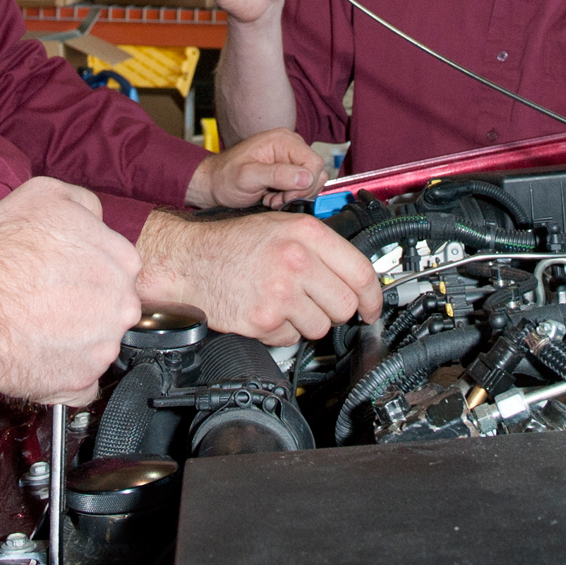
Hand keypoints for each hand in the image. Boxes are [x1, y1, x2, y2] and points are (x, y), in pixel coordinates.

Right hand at [0, 176, 141, 405]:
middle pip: (110, 308)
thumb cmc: (2, 249)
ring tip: (35, 328)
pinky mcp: (78, 384)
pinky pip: (80, 386)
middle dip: (84, 307)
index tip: (64, 274)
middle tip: (47, 302)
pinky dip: (62, 378)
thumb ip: (85, 204)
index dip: (86, 269)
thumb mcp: (47, 194)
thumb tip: (94, 218)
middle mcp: (122, 306)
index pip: (116, 268)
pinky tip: (40, 358)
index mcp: (122, 260)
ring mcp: (102, 349)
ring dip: (72, 341)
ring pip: (95, 346)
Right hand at [139, 209, 381, 343]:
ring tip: (285, 300)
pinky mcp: (264, 320)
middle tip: (318, 302)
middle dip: (335, 310)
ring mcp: (281, 292)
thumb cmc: (237, 243)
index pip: (360, 272)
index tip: (372, 308)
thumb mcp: (283, 226)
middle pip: (345, 305)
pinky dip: (283, 330)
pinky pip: (292, 338)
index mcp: (306, 234)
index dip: (373, 297)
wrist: (192, 259)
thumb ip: (321, 248)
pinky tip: (267, 309)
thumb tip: (357, 278)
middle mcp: (297, 261)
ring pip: (321, 326)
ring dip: (307, 321)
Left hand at [187, 128, 323, 212]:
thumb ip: (277, 175)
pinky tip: (273, 197)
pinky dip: (290, 197)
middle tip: (275, 199)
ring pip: (312, 182)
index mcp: (283, 140)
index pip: (314, 163)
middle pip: (316, 173)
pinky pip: (303, 187)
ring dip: (294, 196)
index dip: (304, 185)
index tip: (285, 197)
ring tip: (272, 199)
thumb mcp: (247, 177)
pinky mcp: (289, 170)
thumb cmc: (226, 177)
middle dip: (298, 192)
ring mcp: (291, 158)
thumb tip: (306, 177)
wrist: (216, 183)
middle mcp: (291, 145)